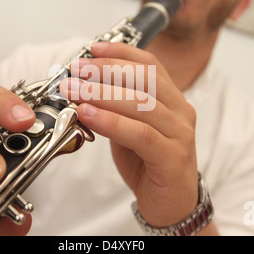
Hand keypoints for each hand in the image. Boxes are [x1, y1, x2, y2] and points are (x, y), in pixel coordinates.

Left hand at [60, 42, 198, 226]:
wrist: (170, 204)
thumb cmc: (147, 164)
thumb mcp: (129, 128)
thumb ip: (115, 108)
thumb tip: (82, 88)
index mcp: (172, 99)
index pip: (150, 65)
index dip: (121, 53)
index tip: (92, 49)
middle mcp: (180, 111)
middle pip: (144, 79)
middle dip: (105, 70)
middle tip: (75, 70)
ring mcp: (180, 134)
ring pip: (140, 103)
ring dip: (101, 94)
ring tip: (73, 91)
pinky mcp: (174, 157)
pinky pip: (140, 133)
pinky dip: (111, 122)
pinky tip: (88, 115)